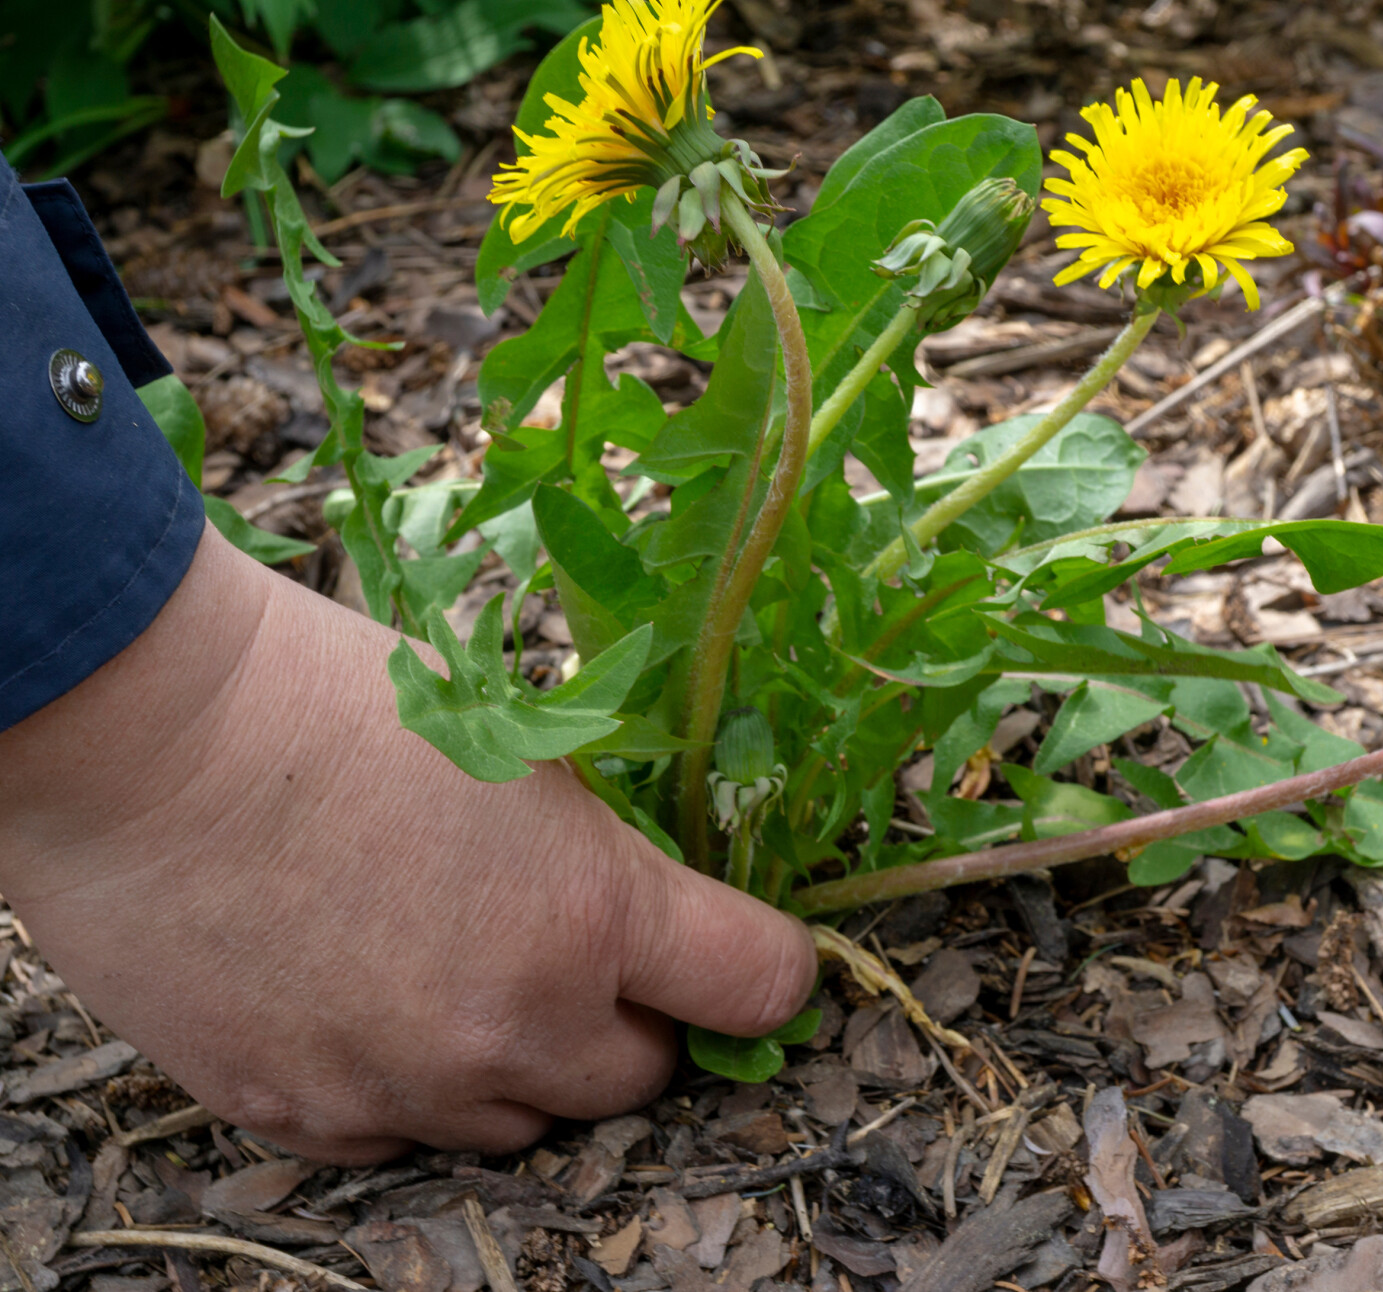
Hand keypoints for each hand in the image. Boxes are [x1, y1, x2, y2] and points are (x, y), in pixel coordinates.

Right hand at [0, 525, 815, 1161]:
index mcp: (589, 914)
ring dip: (524, 1063)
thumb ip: (593, 855)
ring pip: (522, 1122)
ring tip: (462, 971)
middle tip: (584, 955)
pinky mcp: (301, 1115)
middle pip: (640, 1079)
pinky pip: (403, 1135)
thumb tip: (636, 902)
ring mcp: (403, 1085)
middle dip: (634, 1022)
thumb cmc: (340, 702)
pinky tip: (369, 1003)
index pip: (755, 983)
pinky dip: (413, 1087)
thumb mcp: (519, 747)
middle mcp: (511, 1025)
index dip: (771, 967)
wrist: (154, 742)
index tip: (753, 954)